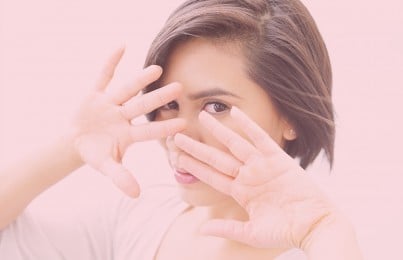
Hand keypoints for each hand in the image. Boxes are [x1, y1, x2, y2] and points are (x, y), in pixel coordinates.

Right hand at [71, 47, 184, 197]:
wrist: (77, 143)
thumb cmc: (96, 155)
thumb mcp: (106, 167)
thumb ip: (121, 177)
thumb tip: (136, 194)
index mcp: (128, 134)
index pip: (149, 130)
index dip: (164, 127)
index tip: (184, 123)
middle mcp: (123, 116)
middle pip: (142, 106)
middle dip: (159, 98)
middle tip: (180, 87)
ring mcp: (110, 104)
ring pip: (127, 90)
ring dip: (140, 79)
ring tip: (157, 68)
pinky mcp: (96, 94)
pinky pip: (103, 76)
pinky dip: (110, 62)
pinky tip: (122, 46)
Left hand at [173, 107, 337, 248]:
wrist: (314, 225)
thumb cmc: (285, 231)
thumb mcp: (251, 233)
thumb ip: (226, 229)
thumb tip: (200, 230)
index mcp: (240, 192)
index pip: (212, 176)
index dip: (195, 167)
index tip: (179, 159)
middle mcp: (248, 176)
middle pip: (217, 158)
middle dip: (197, 147)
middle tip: (178, 136)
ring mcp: (261, 166)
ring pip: (234, 143)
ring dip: (218, 130)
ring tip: (201, 116)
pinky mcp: (278, 158)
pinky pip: (260, 138)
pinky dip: (249, 125)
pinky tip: (235, 112)